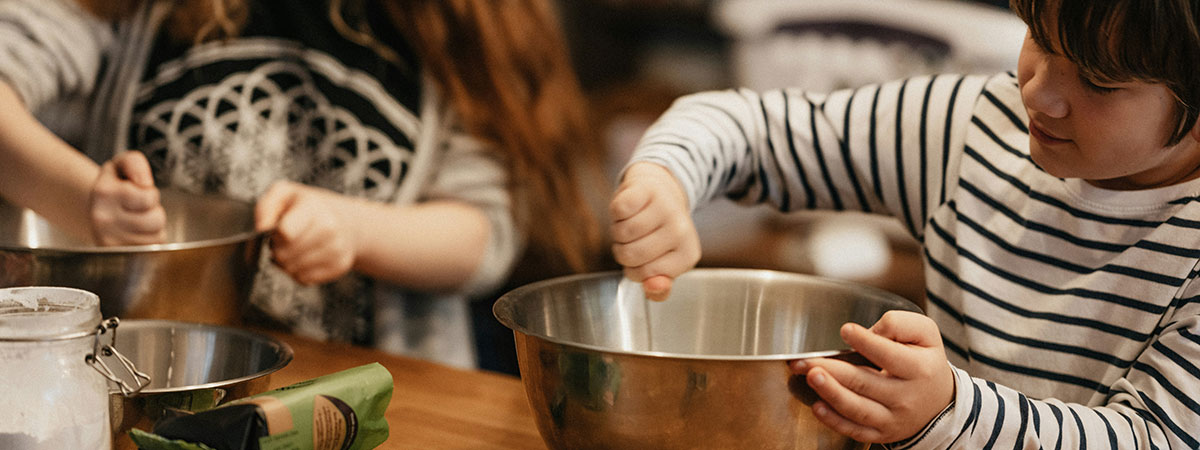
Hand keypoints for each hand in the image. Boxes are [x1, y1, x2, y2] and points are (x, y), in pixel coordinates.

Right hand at [89, 151, 165, 244]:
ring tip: (138, 220)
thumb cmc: (116, 185)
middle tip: (139, 208)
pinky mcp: (118, 256)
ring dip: (154, 227)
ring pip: (157, 236)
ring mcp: (109, 242)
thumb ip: (135, 163)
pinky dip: (150, 241)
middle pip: (156, 220)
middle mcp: (103, 219)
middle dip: (154, 211)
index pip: (148, 198)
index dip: (150, 193)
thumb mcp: (122, 164)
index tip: (137, 191)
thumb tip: (144, 183)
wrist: (97, 210)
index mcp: (103, 193)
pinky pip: (152, 250)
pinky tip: (136, 234)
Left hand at [255, 181, 356, 284]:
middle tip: (284, 241)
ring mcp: (337, 249)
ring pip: (293, 270)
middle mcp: (330, 228)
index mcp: (314, 207)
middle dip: (277, 250)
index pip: (285, 233)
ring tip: (293, 249)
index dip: (274, 235)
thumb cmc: (309, 208)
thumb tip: (261, 228)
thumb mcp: (285, 194)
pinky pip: (305, 279)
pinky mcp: (339, 266)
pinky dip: (298, 272)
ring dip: (286, 263)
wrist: (347, 221)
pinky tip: (304, 259)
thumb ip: (266, 207)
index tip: (277, 230)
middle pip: (285, 255)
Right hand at [608, 162, 699, 299]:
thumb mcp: (663, 265)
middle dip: (623, 251)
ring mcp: (666, 207)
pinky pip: (618, 211)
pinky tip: (628, 209)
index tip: (643, 258)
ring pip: (622, 233)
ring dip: (618, 231)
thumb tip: (652, 287)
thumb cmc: (658, 233)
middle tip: (634, 240)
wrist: (659, 191)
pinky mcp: (648, 189)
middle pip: (630, 255)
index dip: (634, 270)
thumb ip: (658, 288)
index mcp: (687, 255)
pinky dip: (616, 213)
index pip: (644, 275)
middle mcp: (681, 230)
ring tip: (631, 224)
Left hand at [789, 311, 953, 442]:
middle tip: (807, 360)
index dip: (866, 342)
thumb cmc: (925, 362)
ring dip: (831, 393)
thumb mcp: (926, 334)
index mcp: (918, 369)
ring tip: (811, 377)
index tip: (846, 330)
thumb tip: (871, 331)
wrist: (940, 402)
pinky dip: (834, 421)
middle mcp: (905, 397)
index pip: (889, 355)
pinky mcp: (881, 433)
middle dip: (833, 370)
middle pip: (864, 383)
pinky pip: (855, 430)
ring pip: (857, 409)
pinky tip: (818, 407)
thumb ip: (900, 324)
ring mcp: (892, 419)